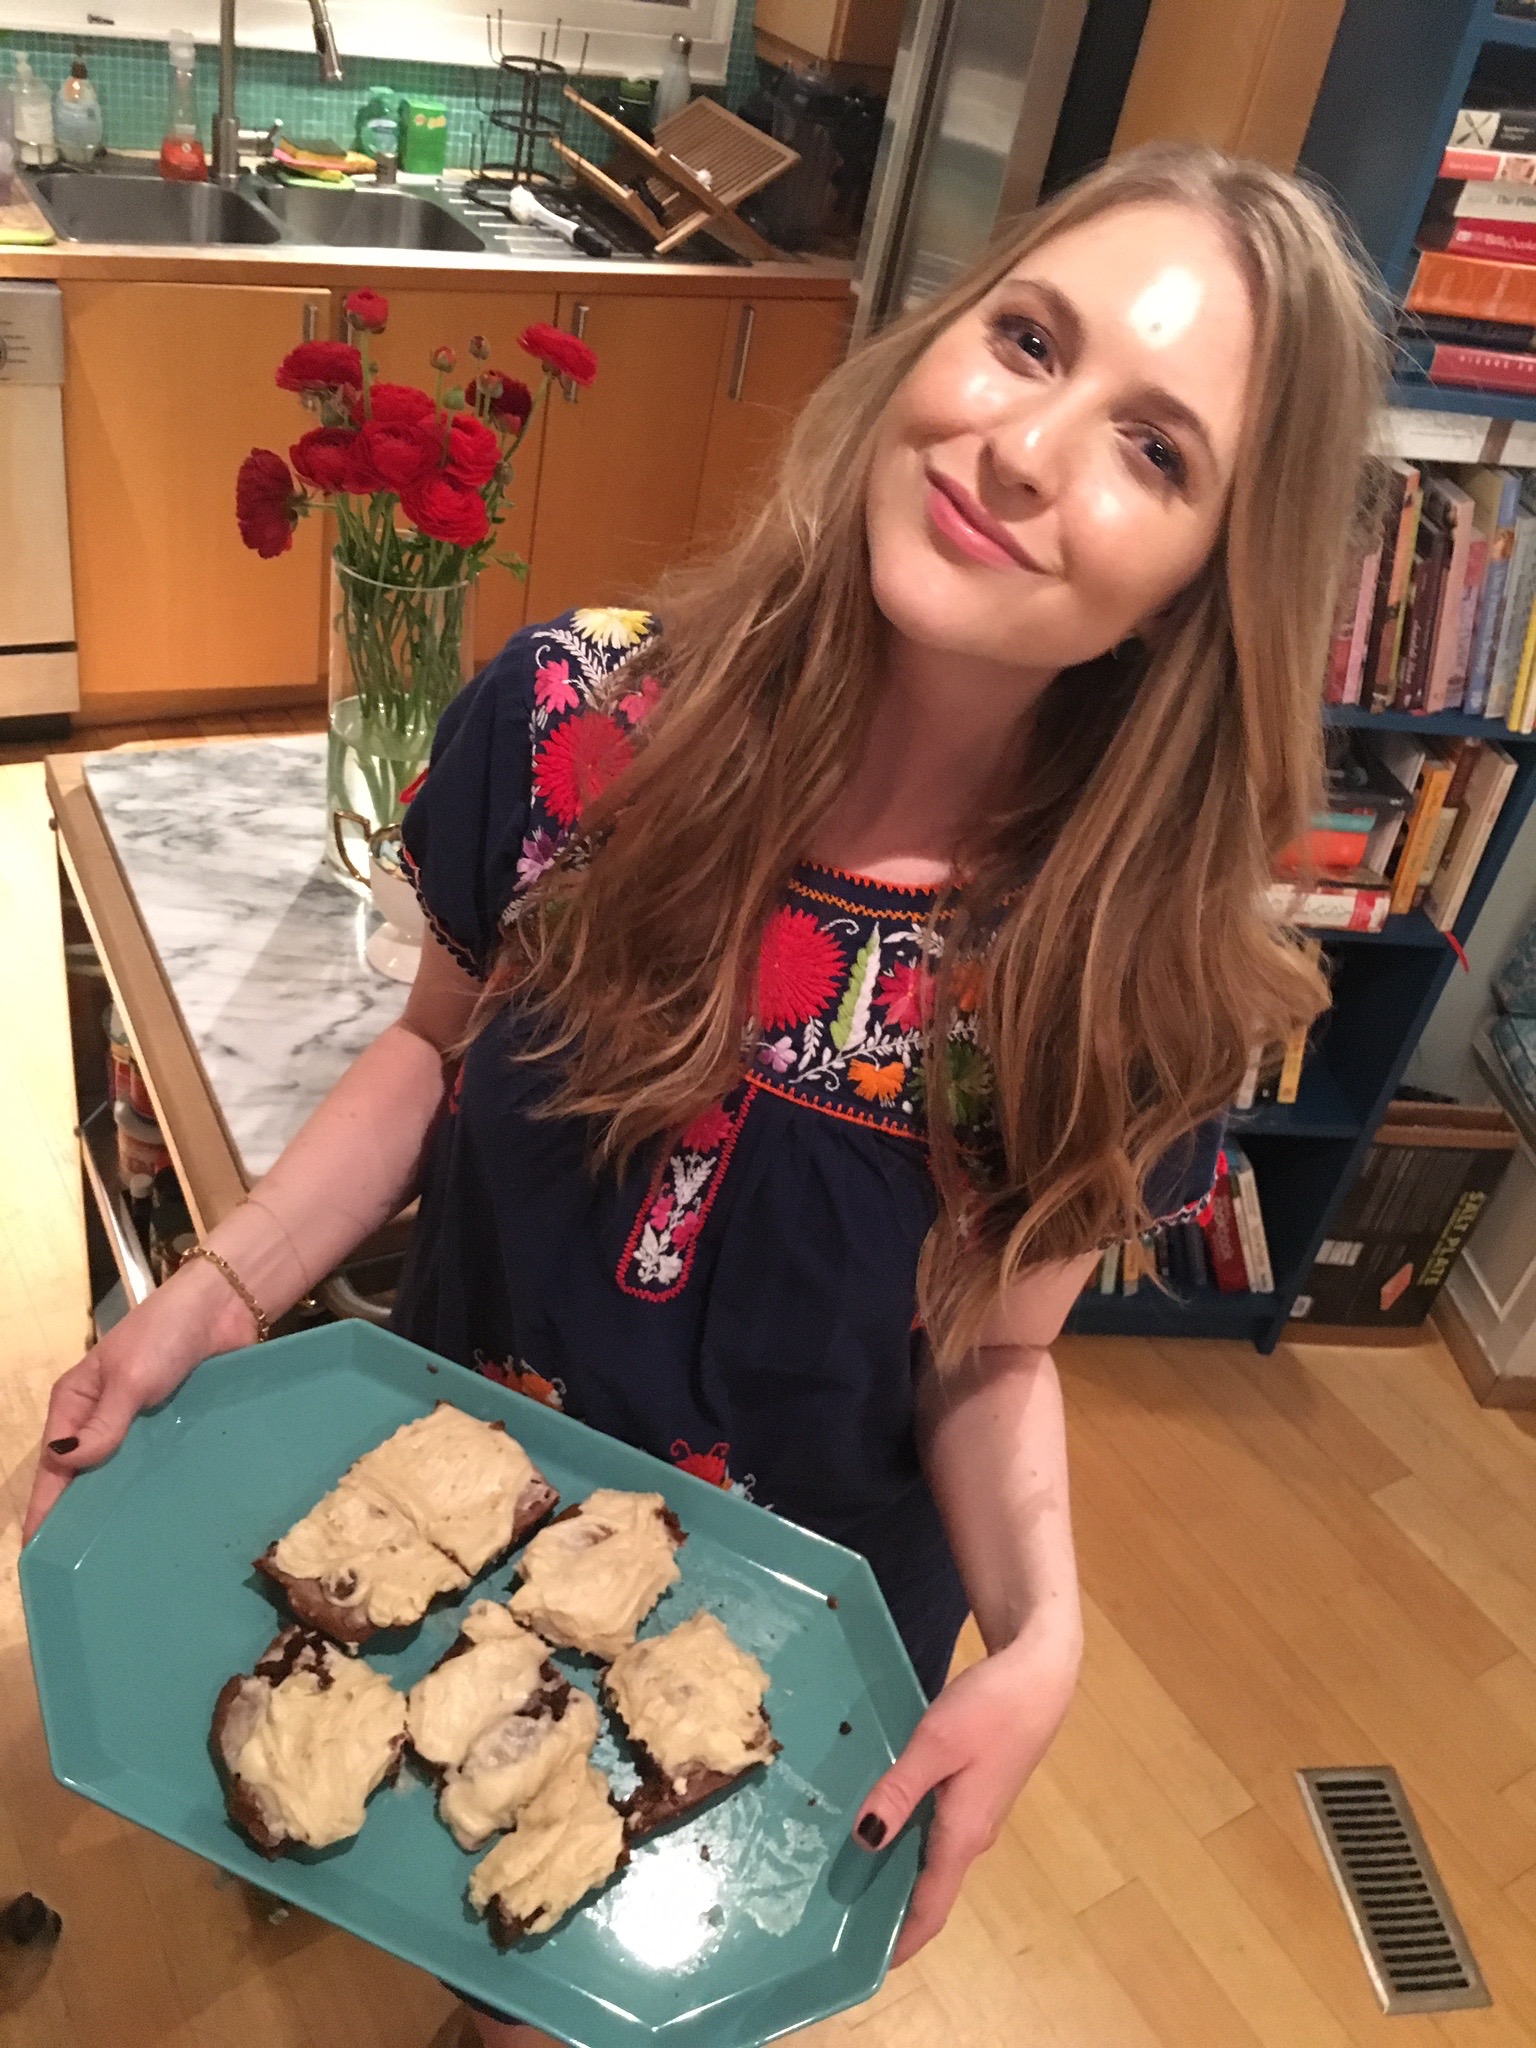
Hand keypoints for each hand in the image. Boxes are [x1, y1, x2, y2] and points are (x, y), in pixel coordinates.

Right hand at [22, 1257, 258, 1544]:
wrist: (225, 1306)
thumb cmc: (165, 1331)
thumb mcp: (129, 1376)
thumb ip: (105, 1421)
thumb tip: (70, 1464)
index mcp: (75, 1405)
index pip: (53, 1467)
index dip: (44, 1509)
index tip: (38, 1554)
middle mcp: (103, 1421)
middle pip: (87, 1479)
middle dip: (84, 1520)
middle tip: (87, 1572)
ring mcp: (142, 1428)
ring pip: (125, 1478)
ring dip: (125, 1509)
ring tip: (128, 1558)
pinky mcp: (177, 1430)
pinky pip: (163, 1467)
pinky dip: (161, 1490)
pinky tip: (168, 1523)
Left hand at [853, 1623, 1080, 1964]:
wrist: (1041, 1671)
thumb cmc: (992, 1708)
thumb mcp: (937, 1744)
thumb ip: (900, 1791)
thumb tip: (864, 1843)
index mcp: (964, 1833)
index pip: (931, 1907)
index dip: (902, 1941)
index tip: (866, 1966)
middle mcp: (972, 1834)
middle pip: (928, 1887)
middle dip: (889, 1907)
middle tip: (835, 1913)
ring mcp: (977, 1811)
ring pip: (931, 1855)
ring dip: (895, 1869)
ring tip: (845, 1870)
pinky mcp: (977, 1787)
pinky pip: (936, 1827)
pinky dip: (906, 1835)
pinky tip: (877, 1817)